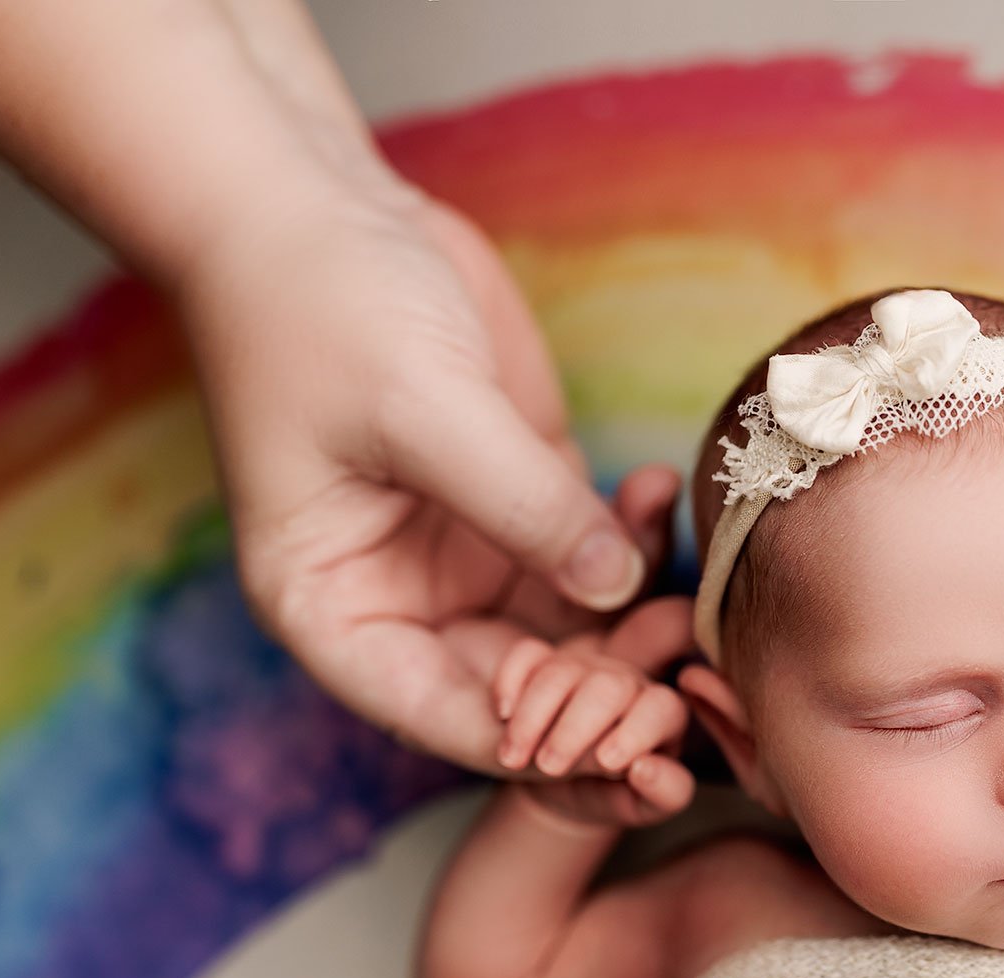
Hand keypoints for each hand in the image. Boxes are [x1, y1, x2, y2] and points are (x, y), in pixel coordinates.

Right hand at [173, 175, 649, 770]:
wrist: (317, 208)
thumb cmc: (321, 308)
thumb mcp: (421, 409)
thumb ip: (523, 508)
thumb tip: (618, 591)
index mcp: (335, 611)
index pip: (445, 716)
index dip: (537, 741)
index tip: (625, 744)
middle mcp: (403, 600)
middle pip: (521, 690)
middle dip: (604, 692)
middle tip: (680, 672)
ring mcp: (471, 553)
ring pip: (574, 632)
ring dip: (636, 620)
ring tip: (686, 593)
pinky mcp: (524, 499)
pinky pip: (599, 552)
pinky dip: (640, 537)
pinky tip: (663, 491)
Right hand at [492, 595, 698, 825]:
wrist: (557, 787)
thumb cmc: (607, 793)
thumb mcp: (637, 805)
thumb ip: (662, 793)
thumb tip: (645, 768)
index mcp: (662, 716)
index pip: (661, 708)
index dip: (636, 732)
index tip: (607, 763)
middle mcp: (626, 684)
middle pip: (607, 687)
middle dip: (573, 730)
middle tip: (548, 768)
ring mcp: (583, 667)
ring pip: (561, 672)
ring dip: (532, 718)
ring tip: (513, 759)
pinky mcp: (543, 660)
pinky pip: (527, 653)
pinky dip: (510, 682)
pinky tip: (502, 714)